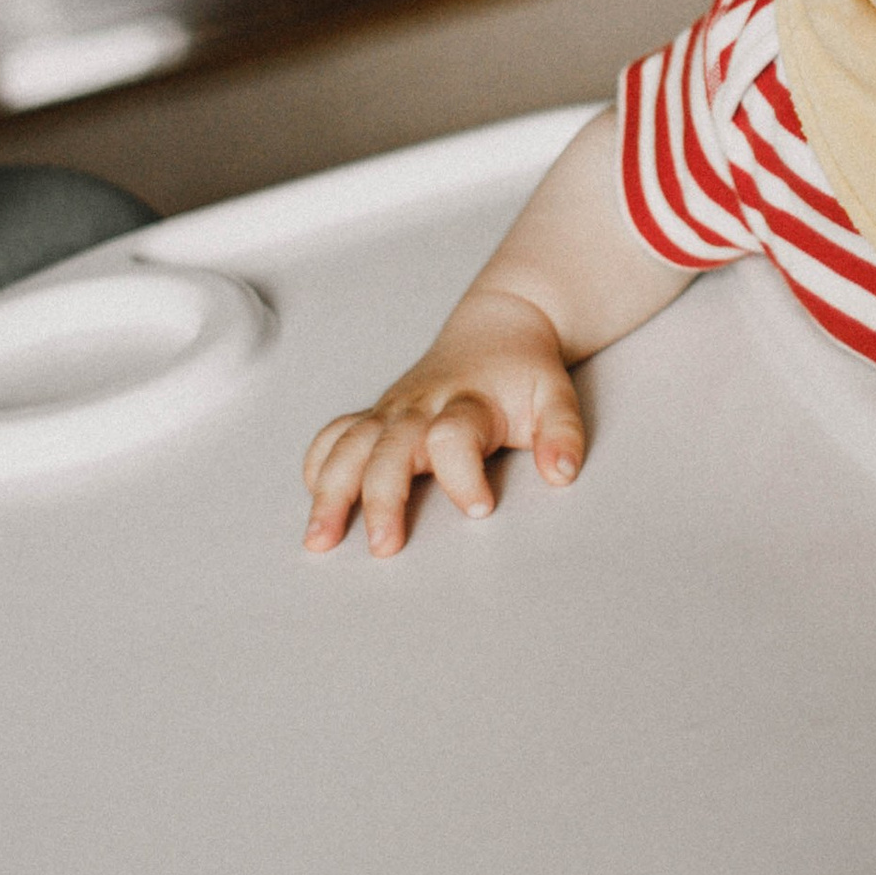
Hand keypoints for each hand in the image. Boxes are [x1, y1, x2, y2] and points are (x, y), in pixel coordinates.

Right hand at [301, 288, 589, 554]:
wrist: (496, 328)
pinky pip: (335, 435)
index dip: (463, 474)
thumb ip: (562, 432)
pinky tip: (313, 498)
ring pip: (350, 446)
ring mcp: (393, 410)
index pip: (454, 437)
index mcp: (466, 402)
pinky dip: (318, 463)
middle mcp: (420, 406)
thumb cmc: (523, 371)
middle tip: (384, 547)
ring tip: (319, 539)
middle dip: (381, 498)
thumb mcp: (555, 395)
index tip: (480, 507)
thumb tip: (561, 473)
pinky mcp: (377, 415)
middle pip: (389, 449)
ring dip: (330, 491)